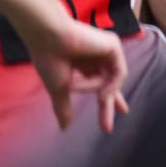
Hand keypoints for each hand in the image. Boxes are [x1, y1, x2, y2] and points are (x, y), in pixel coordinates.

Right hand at [29, 17, 129, 133]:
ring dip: (93, 89)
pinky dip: (103, 83)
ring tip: (74, 85)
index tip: (108, 122)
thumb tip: (64, 128)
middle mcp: (97, 56)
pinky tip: (92, 83)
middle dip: (108, 105)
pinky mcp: (114, 46)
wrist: (48, 37)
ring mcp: (107, 50)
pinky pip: (117, 73)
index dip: (106, 101)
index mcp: (84, 64)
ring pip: (111, 82)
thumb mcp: (59, 89)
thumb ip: (65, 107)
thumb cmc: (49, 59)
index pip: (101, 84)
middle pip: (110, 85)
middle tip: (106, 129)